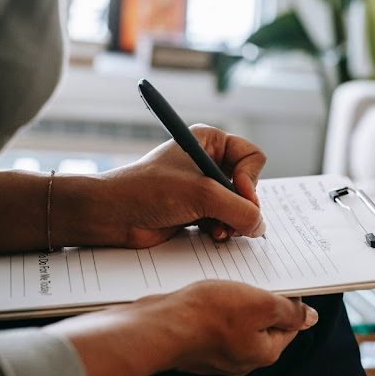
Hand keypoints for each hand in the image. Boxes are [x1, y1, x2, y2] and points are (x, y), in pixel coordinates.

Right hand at [45, 279, 317, 375]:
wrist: (159, 325)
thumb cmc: (208, 314)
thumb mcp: (260, 304)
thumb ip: (289, 311)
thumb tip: (310, 318)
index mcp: (263, 352)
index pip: (289, 325)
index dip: (289, 300)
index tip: (280, 281)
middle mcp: (242, 358)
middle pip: (262, 323)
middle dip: (260, 299)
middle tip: (252, 277)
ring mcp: (218, 353)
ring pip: (237, 321)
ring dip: (236, 300)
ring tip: (227, 281)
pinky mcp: (198, 343)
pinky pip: (215, 322)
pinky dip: (216, 307)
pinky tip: (207, 293)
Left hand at [93, 124, 266, 247]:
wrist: (114, 214)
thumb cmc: (149, 190)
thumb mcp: (201, 194)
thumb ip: (239, 209)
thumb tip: (260, 226)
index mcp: (210, 141)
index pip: (252, 157)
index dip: (251, 179)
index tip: (240, 195)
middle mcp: (209, 161)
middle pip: (248, 184)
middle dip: (242, 205)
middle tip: (231, 219)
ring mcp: (203, 187)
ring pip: (238, 205)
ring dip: (232, 220)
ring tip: (218, 230)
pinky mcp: (197, 208)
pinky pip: (225, 219)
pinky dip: (222, 228)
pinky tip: (210, 233)